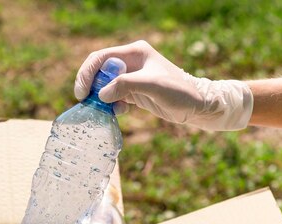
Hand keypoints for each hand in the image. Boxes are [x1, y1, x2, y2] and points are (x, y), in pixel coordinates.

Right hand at [74, 40, 252, 130]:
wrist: (199, 106)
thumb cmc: (180, 92)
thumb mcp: (153, 86)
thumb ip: (126, 86)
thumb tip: (102, 94)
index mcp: (135, 52)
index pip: (101, 57)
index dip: (87, 73)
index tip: (82, 93)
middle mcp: (131, 62)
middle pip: (99, 71)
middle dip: (92, 87)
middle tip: (88, 104)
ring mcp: (132, 77)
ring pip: (105, 85)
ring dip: (101, 99)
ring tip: (107, 110)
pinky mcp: (135, 92)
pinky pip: (114, 96)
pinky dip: (112, 105)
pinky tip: (120, 113)